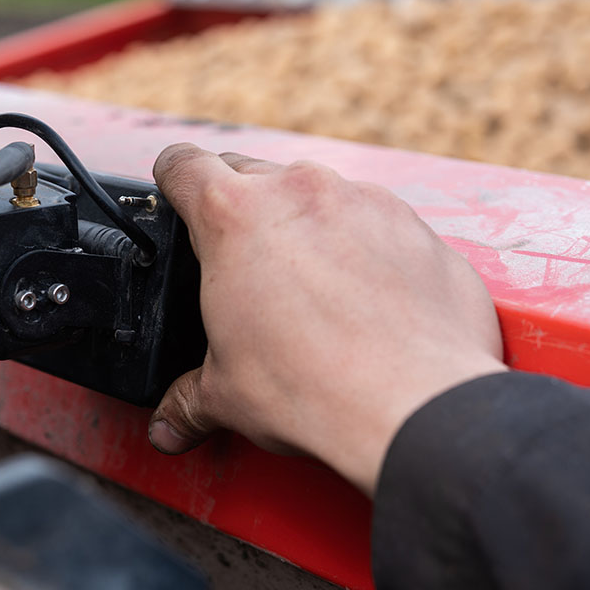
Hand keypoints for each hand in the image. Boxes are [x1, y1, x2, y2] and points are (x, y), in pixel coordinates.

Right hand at [148, 145, 505, 494]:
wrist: (417, 407)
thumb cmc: (313, 388)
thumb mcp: (226, 395)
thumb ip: (189, 398)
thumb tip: (170, 424)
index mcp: (235, 216)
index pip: (183, 164)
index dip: (173, 179)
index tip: (177, 195)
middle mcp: (301, 191)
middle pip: (253, 173)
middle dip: (242, 209)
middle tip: (244, 264)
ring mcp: (367, 202)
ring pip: (321, 196)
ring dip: (309, 227)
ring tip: (312, 291)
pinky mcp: (418, 227)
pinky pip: (380, 225)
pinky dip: (368, 251)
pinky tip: (368, 305)